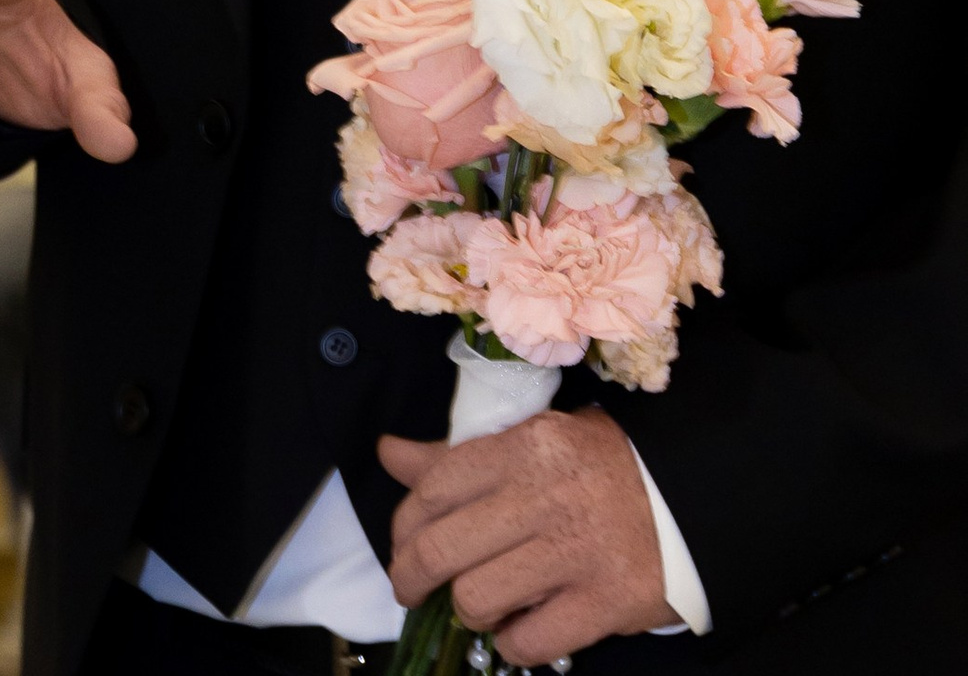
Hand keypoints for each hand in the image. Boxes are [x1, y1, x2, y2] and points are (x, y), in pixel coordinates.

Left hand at [382, 408, 674, 664]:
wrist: (695, 498)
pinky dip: (513, 643)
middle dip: (411, 574)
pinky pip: (531, 639)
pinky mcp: (607, 602)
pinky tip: (517, 630)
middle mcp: (543, 497)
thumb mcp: (531, 441)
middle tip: (410, 588)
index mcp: (522, 448)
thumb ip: (458, 456)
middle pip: (443, 546)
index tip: (402, 541)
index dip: (404, 522)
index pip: (433, 487)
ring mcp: (576, 553)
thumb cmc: (601, 467)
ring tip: (475, 605)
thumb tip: (390, 453)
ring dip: (466, 609)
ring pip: (478, 596)